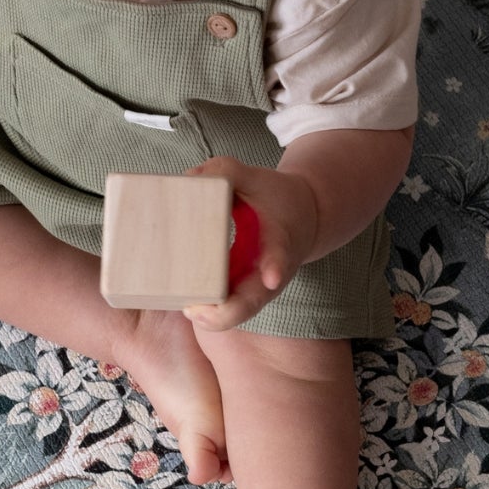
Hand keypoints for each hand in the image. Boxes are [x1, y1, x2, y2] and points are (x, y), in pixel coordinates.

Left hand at [181, 155, 318, 331]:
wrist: (304, 218)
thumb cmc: (278, 198)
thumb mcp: (258, 177)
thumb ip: (226, 172)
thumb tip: (188, 179)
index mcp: (280, 243)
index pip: (279, 258)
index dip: (275, 268)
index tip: (272, 278)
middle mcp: (269, 275)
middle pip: (248, 306)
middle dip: (222, 313)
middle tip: (193, 307)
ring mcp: (255, 289)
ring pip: (233, 315)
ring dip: (210, 316)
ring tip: (186, 306)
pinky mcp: (241, 292)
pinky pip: (222, 309)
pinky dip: (205, 309)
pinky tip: (184, 302)